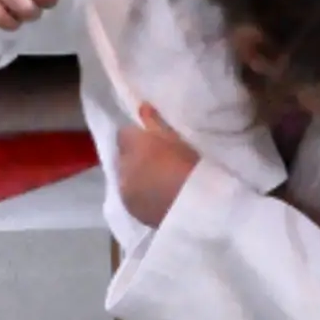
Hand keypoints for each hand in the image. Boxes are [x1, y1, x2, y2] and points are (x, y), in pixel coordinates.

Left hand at [115, 108, 199, 228]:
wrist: (197, 206)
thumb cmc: (191, 165)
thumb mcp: (177, 138)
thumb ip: (155, 122)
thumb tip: (142, 108)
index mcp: (133, 144)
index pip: (124, 133)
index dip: (138, 136)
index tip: (153, 140)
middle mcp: (122, 166)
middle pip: (123, 156)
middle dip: (135, 157)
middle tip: (158, 160)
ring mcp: (125, 191)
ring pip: (126, 178)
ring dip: (136, 177)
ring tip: (160, 181)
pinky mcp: (132, 211)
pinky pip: (132, 197)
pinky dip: (141, 195)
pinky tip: (158, 197)